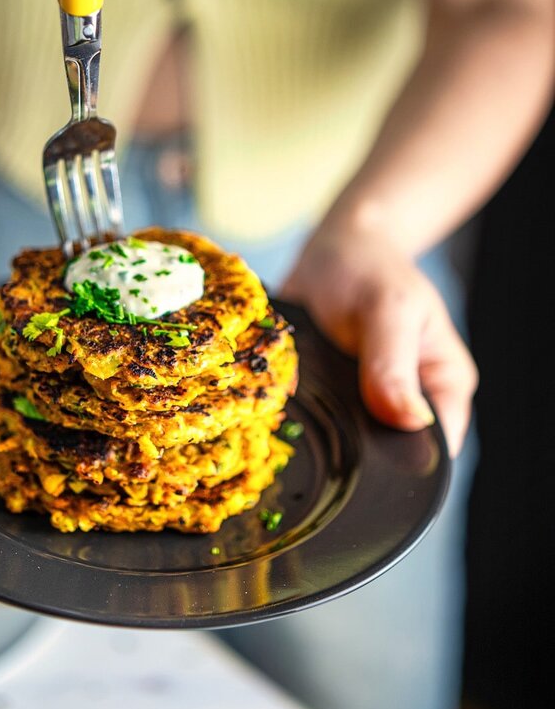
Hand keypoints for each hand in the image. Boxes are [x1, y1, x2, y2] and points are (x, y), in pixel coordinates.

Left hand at [281, 220, 477, 456]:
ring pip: (341, 445)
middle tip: (310, 431)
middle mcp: (403, 407)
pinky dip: (287, 415)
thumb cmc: (373, 267)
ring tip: (284, 414)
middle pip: (382, 456)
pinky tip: (266, 404)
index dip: (399, 461)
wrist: (334, 246)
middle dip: (349, 451)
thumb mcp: (390, 307)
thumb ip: (394, 364)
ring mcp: (361, 406)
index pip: (431, 451)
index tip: (358, 453)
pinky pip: (307, 422)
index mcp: (441, 391)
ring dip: (313, 434)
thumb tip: (412, 420)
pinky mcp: (323, 399)